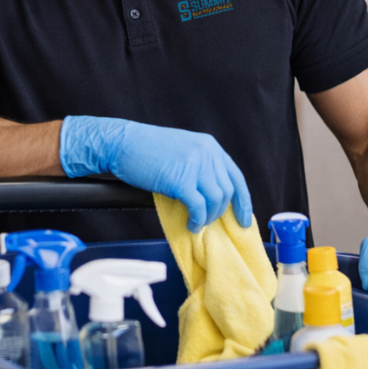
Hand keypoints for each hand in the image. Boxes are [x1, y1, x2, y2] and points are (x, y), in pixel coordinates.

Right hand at [59, 116, 251, 232]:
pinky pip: (198, 208)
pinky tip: (190, 225)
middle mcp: (207, 153)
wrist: (123, 143)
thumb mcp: (182, 150)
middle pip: (227, 191)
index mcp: (209, 145)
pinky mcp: (181, 180)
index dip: (243, 201)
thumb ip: (200, 165)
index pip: (235, 177)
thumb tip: (213, 196)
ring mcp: (195, 165)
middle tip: (207, 221)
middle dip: (220, 212)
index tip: (244, 219)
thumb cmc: (147, 150)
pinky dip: (197, 221)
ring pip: (215, 201)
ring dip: (207, 217)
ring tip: (196, 223)